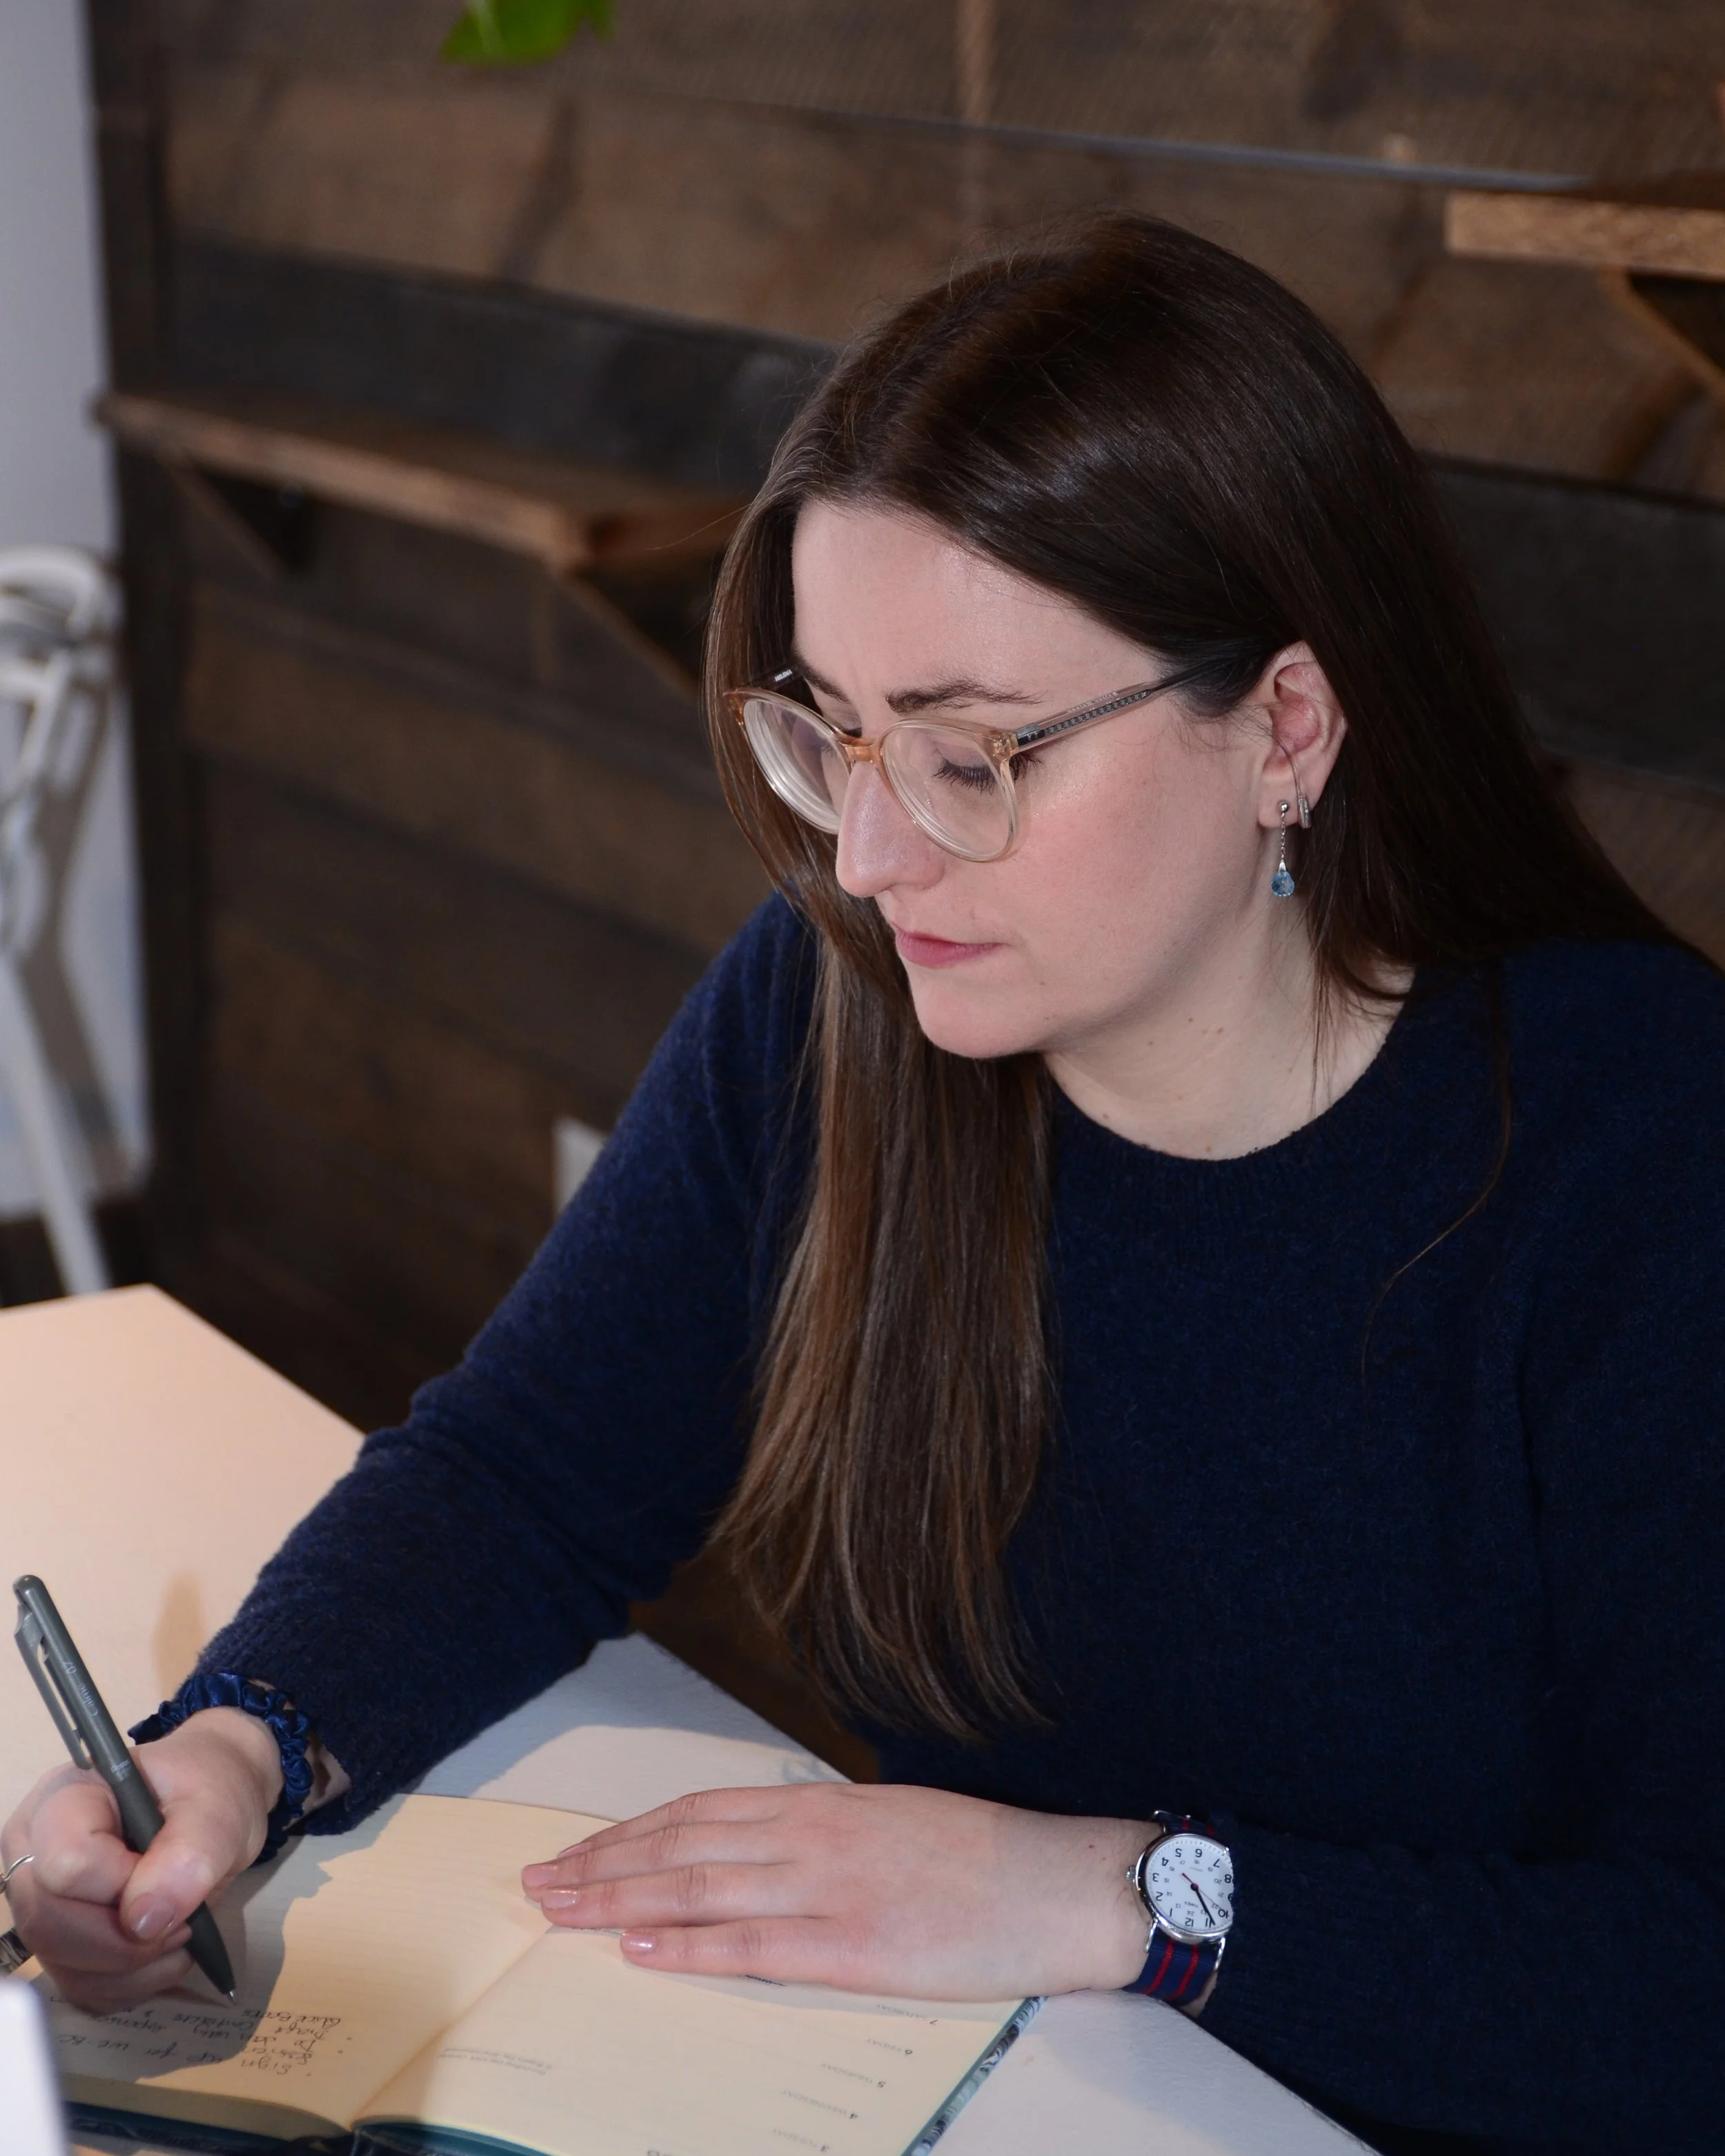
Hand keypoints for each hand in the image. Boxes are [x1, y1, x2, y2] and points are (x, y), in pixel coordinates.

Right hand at [0, 1708, 280, 2012]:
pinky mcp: (59, 1942)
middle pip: (49, 1922)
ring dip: (134, 1968)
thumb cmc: (207, 1790)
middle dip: (126, 1939)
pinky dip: (130, 1984)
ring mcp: (41, 1900)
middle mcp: (34, 1851)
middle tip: (184, 1920)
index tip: (171, 1873)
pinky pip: (80, 1987)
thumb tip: (144, 1921)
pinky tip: (163, 1952)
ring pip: (61, 1964)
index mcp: (63, 1797)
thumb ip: (190, 1851)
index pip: (67, 1862)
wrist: (210, 1807)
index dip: (122, 1885)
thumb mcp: (218, 1804)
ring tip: (181, 1932)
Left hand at [521, 1782, 1152, 1998]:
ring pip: (698, 1891)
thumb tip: (763, 1849)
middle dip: (601, 1866)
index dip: (629, 1833)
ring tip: (560, 1913)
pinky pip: (752, 1947)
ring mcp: (828, 1890)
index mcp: (821, 1804)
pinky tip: (640, 1953)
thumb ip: (822, 1833)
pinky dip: (688, 1949)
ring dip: (619, 1903)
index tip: (578, 1850)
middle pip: (680, 1849)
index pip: (698, 1813)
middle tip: (537, 1884)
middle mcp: (811, 1837)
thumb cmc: (982, 1855)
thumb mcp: (891, 1820)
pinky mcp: (852, 1947)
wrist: (1057, 1883)